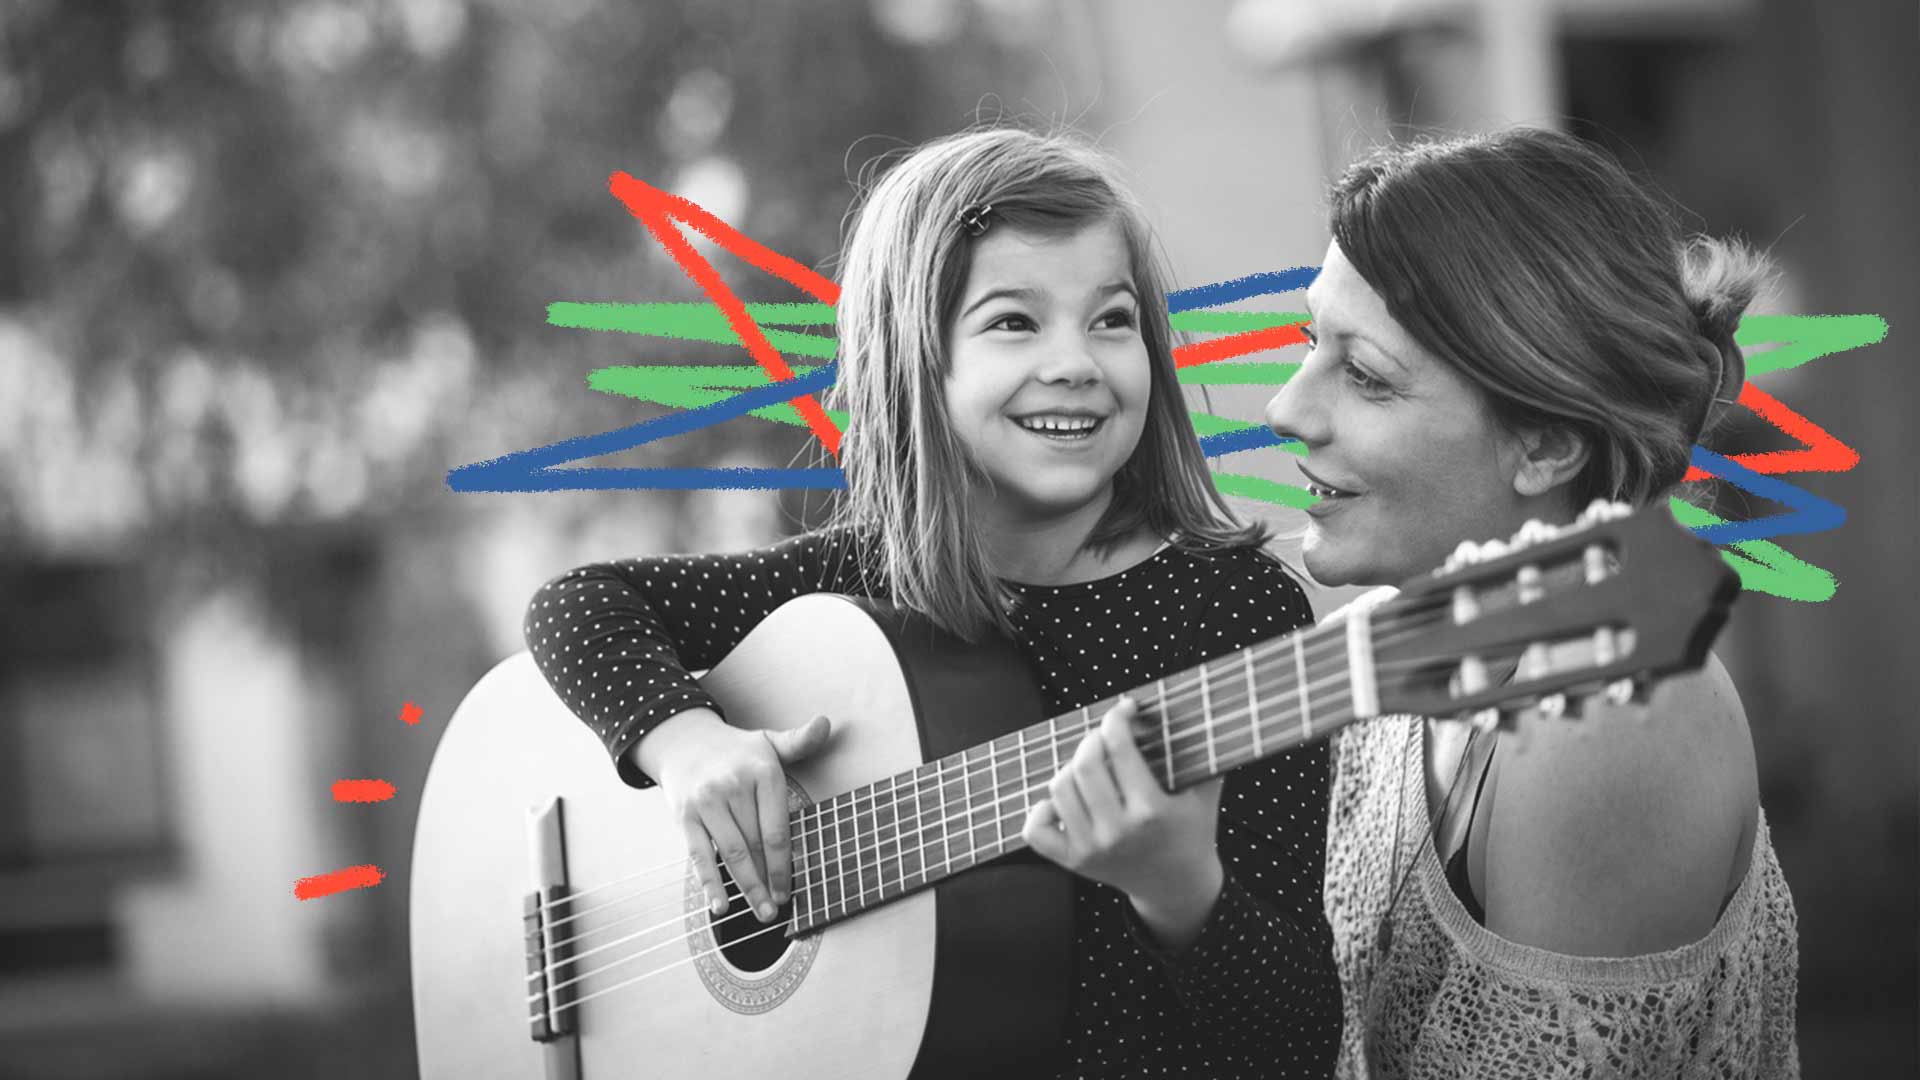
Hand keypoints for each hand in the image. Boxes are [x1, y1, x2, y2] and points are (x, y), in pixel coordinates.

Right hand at [634, 709, 831, 922]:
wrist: (683, 741)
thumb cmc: (736, 751)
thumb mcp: (769, 741)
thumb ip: (799, 741)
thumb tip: (825, 724)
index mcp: (762, 772)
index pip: (777, 829)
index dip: (784, 865)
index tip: (790, 891)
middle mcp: (733, 786)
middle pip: (755, 845)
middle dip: (768, 881)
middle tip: (776, 910)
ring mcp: (707, 802)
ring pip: (730, 853)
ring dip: (746, 887)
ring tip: (760, 912)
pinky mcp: (684, 816)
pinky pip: (698, 855)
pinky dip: (709, 883)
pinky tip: (720, 906)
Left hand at [1021, 697, 1225, 948]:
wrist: (1177, 887)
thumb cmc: (1191, 831)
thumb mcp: (1204, 793)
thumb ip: (1203, 752)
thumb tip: (1197, 707)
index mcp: (1151, 811)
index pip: (1120, 747)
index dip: (1117, 718)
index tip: (1124, 709)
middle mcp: (1117, 832)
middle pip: (1084, 764)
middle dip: (1092, 739)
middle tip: (1105, 738)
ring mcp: (1091, 849)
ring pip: (1059, 788)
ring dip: (1071, 768)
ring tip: (1090, 767)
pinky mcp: (1073, 863)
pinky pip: (1036, 830)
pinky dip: (1043, 808)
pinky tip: (1064, 800)